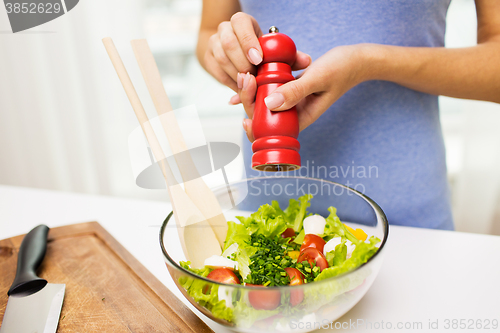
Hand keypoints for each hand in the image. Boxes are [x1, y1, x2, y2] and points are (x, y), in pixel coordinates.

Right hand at [202, 12, 310, 92]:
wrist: (233, 51)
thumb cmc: (258, 50)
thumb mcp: (272, 49)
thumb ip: (289, 55)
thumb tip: (305, 61)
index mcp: (241, 21)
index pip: (241, 24)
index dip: (248, 42)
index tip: (259, 59)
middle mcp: (224, 29)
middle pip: (228, 43)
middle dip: (242, 61)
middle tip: (255, 76)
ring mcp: (213, 43)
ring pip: (220, 58)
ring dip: (236, 73)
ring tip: (250, 83)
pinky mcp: (207, 59)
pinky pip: (217, 72)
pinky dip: (230, 82)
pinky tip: (242, 87)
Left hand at [239, 44, 367, 141]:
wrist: (356, 59)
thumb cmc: (343, 69)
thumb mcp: (318, 78)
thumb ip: (295, 91)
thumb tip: (270, 104)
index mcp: (302, 117)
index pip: (273, 130)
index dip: (256, 127)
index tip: (245, 115)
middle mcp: (295, 111)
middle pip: (264, 115)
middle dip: (250, 100)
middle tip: (245, 79)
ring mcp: (293, 99)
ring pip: (266, 100)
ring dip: (253, 90)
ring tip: (245, 76)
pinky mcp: (292, 87)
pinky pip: (272, 87)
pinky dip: (261, 82)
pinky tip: (249, 76)